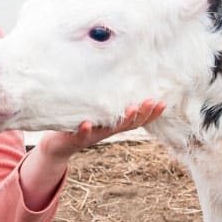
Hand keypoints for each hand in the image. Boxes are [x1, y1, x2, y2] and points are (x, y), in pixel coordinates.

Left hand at [20, 99, 165, 210]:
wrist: (58, 145)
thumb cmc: (80, 124)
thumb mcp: (97, 113)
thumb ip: (108, 102)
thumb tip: (121, 76)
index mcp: (113, 124)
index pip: (137, 120)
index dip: (151, 114)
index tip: (164, 103)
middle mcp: (107, 131)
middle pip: (128, 124)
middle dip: (142, 113)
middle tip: (152, 102)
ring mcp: (93, 135)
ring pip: (110, 129)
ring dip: (121, 120)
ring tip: (131, 110)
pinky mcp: (76, 138)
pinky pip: (81, 135)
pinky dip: (85, 130)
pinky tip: (87, 123)